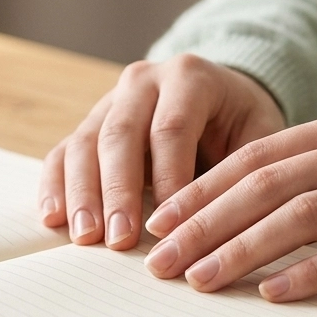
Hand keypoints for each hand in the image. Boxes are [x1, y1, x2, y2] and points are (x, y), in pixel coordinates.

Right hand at [39, 55, 284, 249]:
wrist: (223, 94)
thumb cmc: (245, 122)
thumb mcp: (262, 133)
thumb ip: (246, 168)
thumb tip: (229, 222)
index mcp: (189, 76)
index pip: (171, 128)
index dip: (168, 178)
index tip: (169, 227)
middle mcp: (143, 81)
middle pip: (120, 134)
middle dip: (118, 191)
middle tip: (119, 240)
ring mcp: (110, 101)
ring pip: (84, 143)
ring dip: (82, 194)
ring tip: (85, 238)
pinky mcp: (89, 125)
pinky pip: (62, 152)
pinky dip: (55, 186)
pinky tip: (54, 220)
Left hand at [142, 103, 316, 299]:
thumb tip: (253, 203)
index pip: (260, 153)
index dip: (205, 185)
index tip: (165, 216)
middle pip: (270, 182)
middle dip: (207, 221)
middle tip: (164, 258)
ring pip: (304, 214)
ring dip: (244, 248)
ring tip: (202, 279)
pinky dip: (311, 272)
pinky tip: (275, 293)